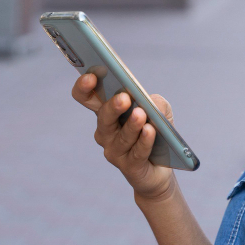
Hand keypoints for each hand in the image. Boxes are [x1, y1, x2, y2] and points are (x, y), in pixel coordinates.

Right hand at [72, 73, 176, 202]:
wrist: (160, 168)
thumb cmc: (156, 132)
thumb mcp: (160, 111)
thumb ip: (156, 102)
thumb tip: (150, 102)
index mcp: (106, 112)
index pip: (86, 97)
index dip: (84, 87)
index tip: (92, 76)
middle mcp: (105, 132)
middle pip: (103, 117)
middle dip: (112, 107)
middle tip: (124, 97)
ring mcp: (114, 151)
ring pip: (121, 137)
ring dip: (132, 125)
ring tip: (141, 114)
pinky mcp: (129, 166)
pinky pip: (136, 152)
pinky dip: (144, 141)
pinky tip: (150, 131)